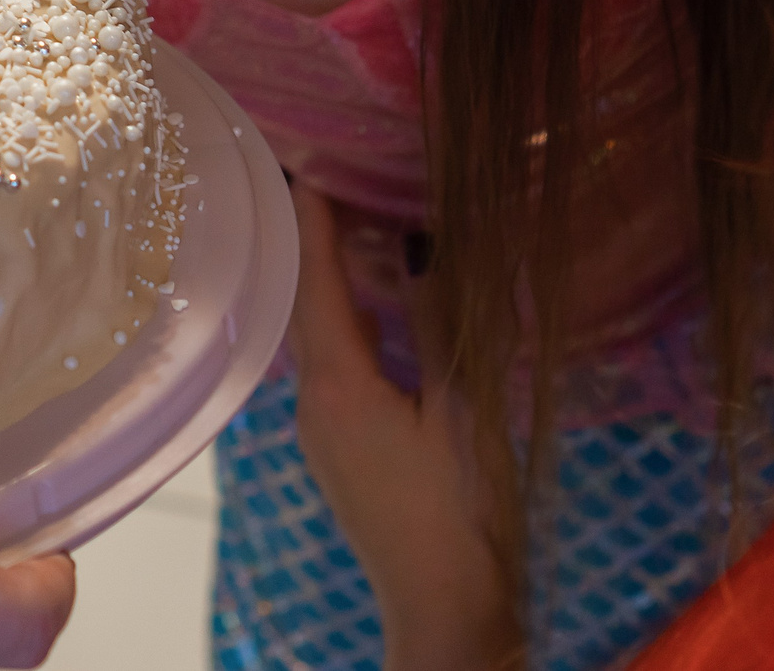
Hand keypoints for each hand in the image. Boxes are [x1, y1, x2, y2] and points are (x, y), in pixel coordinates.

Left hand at [284, 184, 508, 670]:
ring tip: (352, 225)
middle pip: (307, 304)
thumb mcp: (466, 410)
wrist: (448, 614)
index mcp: (339, 386)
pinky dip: (348, 324)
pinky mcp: (342, 455)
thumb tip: (418, 247)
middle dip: (315, 240)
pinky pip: (335, 367)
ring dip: (332, 283)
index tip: (308, 159)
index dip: (314, 218)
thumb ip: (442, 325)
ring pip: (320, 337)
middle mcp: (313, 404)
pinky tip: (375, 308)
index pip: (315, 280)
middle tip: (329, 174)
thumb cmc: (463, 514)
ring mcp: (323, 434)